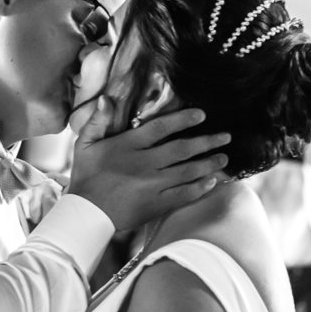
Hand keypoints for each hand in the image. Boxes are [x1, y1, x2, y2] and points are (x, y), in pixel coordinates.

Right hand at [68, 99, 229, 230]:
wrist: (87, 213)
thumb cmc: (86, 176)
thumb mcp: (84, 144)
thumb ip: (98, 121)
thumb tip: (108, 98)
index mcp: (128, 146)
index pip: (161, 127)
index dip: (183, 119)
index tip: (202, 114)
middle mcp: (144, 164)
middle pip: (182, 149)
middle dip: (207, 141)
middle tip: (225, 136)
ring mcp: (152, 185)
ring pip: (188, 171)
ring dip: (209, 164)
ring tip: (224, 157)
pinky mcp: (156, 204)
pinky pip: (184, 194)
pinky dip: (200, 188)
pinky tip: (212, 181)